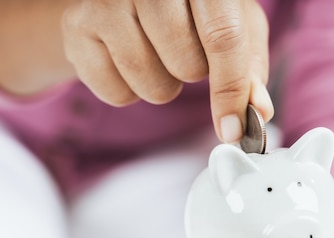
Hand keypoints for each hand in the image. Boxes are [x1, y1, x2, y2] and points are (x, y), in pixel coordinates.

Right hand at [62, 0, 273, 141]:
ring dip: (162, 85)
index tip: (234, 129)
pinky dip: (129, 91)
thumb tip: (257, 110)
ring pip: (151, 83)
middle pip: (186, 65)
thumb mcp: (233, 22)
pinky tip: (127, 59)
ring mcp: (106, 0)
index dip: (231, 91)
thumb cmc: (190, 8)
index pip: (222, 37)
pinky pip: (116, 93)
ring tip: (156, 55)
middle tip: (182, 50)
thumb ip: (249, 66)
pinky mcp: (76, 27)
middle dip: (192, 74)